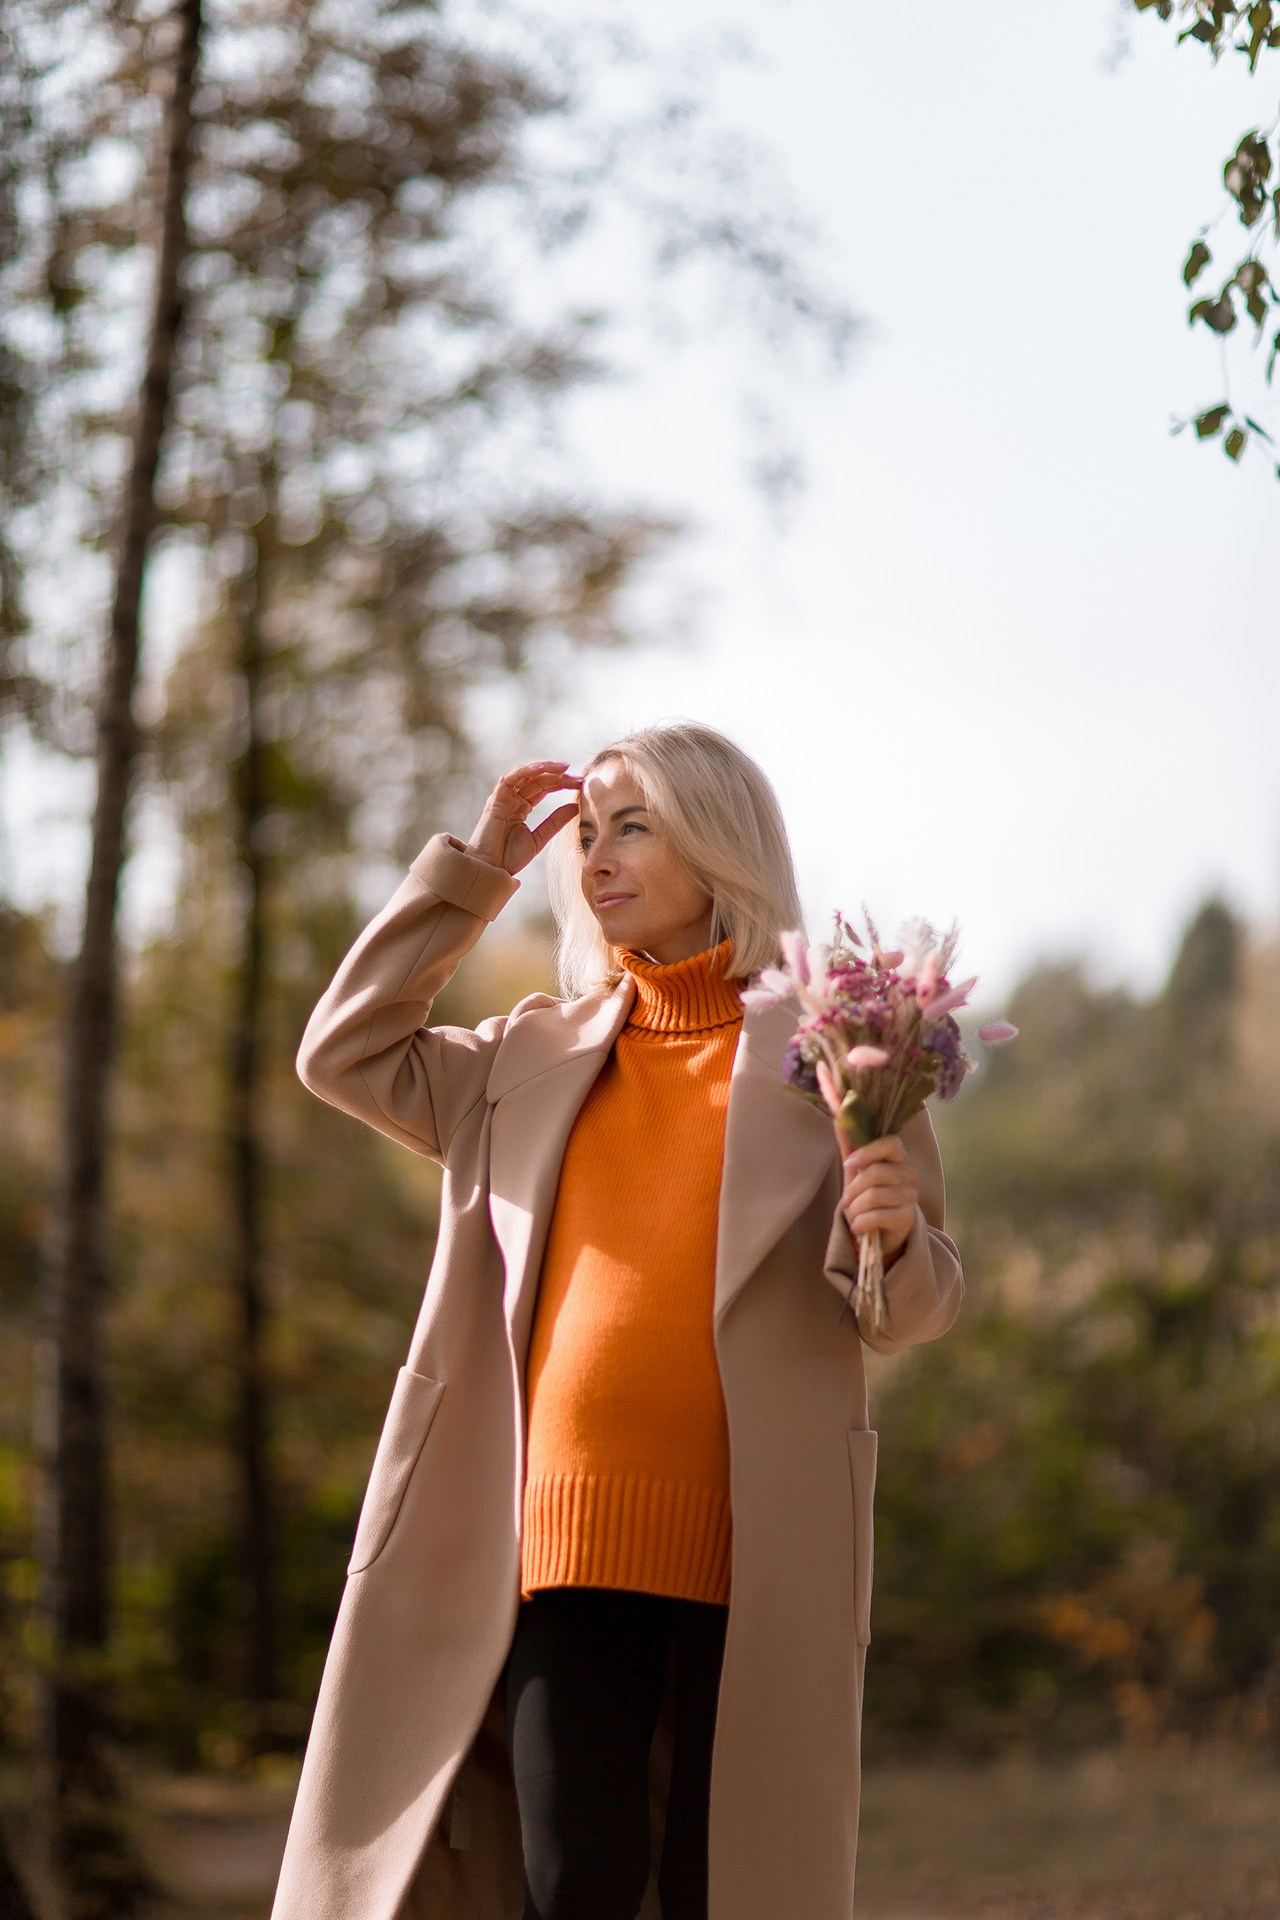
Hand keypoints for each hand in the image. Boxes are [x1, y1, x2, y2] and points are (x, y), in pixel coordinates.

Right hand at [466, 760, 581, 876]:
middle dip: (558, 776)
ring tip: (564, 768)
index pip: (543, 787)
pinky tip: (542, 768)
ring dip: (544, 768)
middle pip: (537, 779)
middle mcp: (512, 799)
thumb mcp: (539, 838)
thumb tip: (575, 806)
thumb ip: (555, 822)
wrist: (491, 871)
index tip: (580, 783)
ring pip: (525, 774)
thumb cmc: (509, 858)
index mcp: (522, 807)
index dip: (562, 783)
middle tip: (578, 777)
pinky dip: (525, 771)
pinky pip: (510, 779)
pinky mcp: (495, 800)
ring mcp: (503, 798)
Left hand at [840, 1133, 918, 1262]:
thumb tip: (838, 1117)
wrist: (877, 1233)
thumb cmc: (865, 1197)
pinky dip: (861, 1222)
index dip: (868, 1151)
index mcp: (897, 1158)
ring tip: (852, 1214)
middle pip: (878, 1172)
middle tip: (845, 1200)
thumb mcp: (855, 1173)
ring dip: (855, 1208)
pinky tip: (858, 1226)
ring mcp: (911, 1196)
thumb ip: (849, 1147)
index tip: (849, 1164)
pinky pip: (879, 1216)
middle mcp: (908, 1175)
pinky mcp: (909, 1217)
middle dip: (854, 1188)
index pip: (891, 1143)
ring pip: (876, 1196)